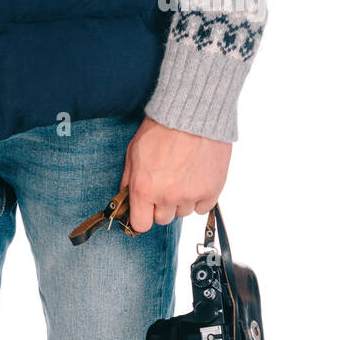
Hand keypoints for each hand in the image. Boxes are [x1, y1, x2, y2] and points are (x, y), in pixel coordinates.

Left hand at [122, 117, 232, 233]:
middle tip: (164, 185)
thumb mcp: (133, 153)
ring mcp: (191, 195)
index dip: (142, 216)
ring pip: (183, 212)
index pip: (141, 224)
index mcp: (144, 189)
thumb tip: (126, 198)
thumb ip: (129, 180)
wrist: (192, 115)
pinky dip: (199, 197)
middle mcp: (167, 196)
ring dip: (181, 200)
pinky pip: (202, 207)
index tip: (144, 210)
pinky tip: (196, 179)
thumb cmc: (160, 130)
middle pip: (163, 218)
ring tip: (182, 177)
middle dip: (161, 205)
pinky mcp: (212, 190)